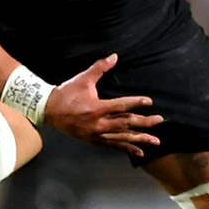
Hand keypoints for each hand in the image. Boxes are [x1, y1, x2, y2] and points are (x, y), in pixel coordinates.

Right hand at [44, 54, 163, 156]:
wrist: (48, 110)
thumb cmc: (67, 93)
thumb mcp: (83, 79)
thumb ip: (100, 68)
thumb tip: (114, 56)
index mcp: (96, 108)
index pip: (121, 106)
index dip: (136, 103)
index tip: (149, 101)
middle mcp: (98, 124)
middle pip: (126, 123)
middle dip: (145, 122)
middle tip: (160, 120)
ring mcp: (96, 134)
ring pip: (123, 137)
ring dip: (140, 139)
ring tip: (156, 141)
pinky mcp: (94, 140)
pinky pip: (114, 145)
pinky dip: (127, 148)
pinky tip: (140, 152)